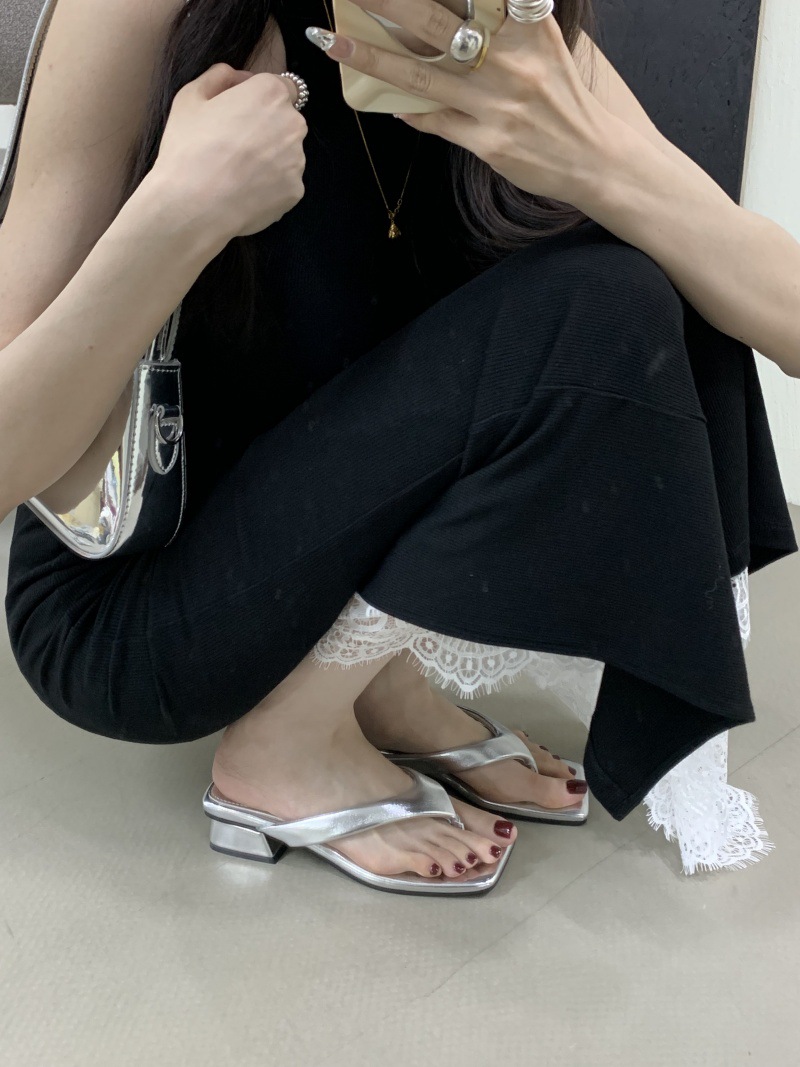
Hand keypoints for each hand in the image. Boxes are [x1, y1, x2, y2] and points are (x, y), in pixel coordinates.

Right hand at [154, 64, 307, 239]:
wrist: (194, 206)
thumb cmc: (189, 147)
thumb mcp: (190, 96)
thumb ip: (219, 76)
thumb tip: (236, 77)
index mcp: (270, 93)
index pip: (282, 87)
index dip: (261, 97)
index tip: (242, 111)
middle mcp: (293, 124)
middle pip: (287, 120)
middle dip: (268, 127)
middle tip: (236, 144)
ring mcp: (298, 161)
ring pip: (287, 153)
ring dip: (270, 157)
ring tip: (238, 172)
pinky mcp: (295, 192)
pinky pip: (285, 183)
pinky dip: (270, 185)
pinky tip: (245, 190)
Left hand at [307, 0, 612, 208]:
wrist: (593, 156)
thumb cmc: (560, 96)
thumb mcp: (543, 41)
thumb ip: (505, 15)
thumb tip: (450, 7)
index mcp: (526, 25)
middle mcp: (511, 59)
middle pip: (434, 19)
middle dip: (386, 2)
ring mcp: (498, 104)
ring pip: (423, 75)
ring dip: (374, 58)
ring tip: (335, 43)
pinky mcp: (490, 142)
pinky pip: (436, 121)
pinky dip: (407, 109)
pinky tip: (379, 99)